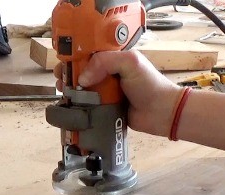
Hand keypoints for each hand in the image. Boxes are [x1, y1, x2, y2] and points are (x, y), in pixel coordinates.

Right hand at [54, 51, 181, 135]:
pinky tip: (72, 105)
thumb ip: (104, 62)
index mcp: (113, 58)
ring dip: (72, 90)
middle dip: (69, 74)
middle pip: (81, 71)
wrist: (161, 112)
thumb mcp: (130, 62)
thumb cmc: (151, 85)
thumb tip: (83, 76)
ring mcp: (106, 91)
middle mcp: (108, 74)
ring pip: (82, 89)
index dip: (74, 57)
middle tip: (62, 79)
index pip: (88, 53)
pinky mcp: (105, 108)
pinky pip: (88, 105)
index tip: (65, 63)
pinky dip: (79, 105)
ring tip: (65, 92)